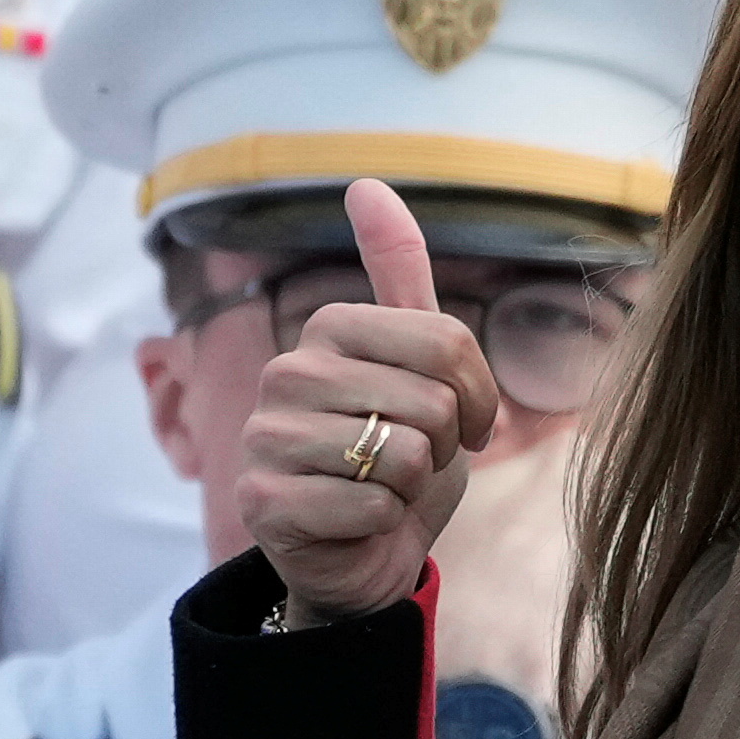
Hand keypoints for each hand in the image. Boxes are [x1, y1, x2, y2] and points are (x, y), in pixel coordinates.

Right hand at [236, 179, 499, 625]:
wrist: (364, 556)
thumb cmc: (401, 459)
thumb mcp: (419, 364)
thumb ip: (401, 277)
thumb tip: (367, 182)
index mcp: (329, 329)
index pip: (449, 344)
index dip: (477, 399)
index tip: (459, 423)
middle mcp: (287, 372)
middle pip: (431, 401)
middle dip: (444, 447)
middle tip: (411, 464)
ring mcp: (265, 436)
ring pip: (404, 453)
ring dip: (412, 487)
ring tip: (381, 488)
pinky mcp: (262, 500)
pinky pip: (373, 504)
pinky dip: (383, 523)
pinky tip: (355, 522)